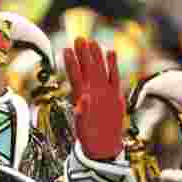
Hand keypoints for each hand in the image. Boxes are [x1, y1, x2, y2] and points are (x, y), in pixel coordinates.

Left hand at [63, 37, 124, 160]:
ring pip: (99, 69)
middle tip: (79, 38)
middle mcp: (91, 90)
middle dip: (83, 54)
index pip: (75, 75)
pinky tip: (111, 52)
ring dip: (96, 56)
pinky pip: (114, 77)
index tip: (66, 49)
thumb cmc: (88, 134)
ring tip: (93, 42)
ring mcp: (103, 91)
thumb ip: (82, 112)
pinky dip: (112, 65)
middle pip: (87, 68)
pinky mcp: (115, 94)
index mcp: (80, 96)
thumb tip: (83, 99)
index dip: (71, 63)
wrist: (103, 143)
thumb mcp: (82, 125)